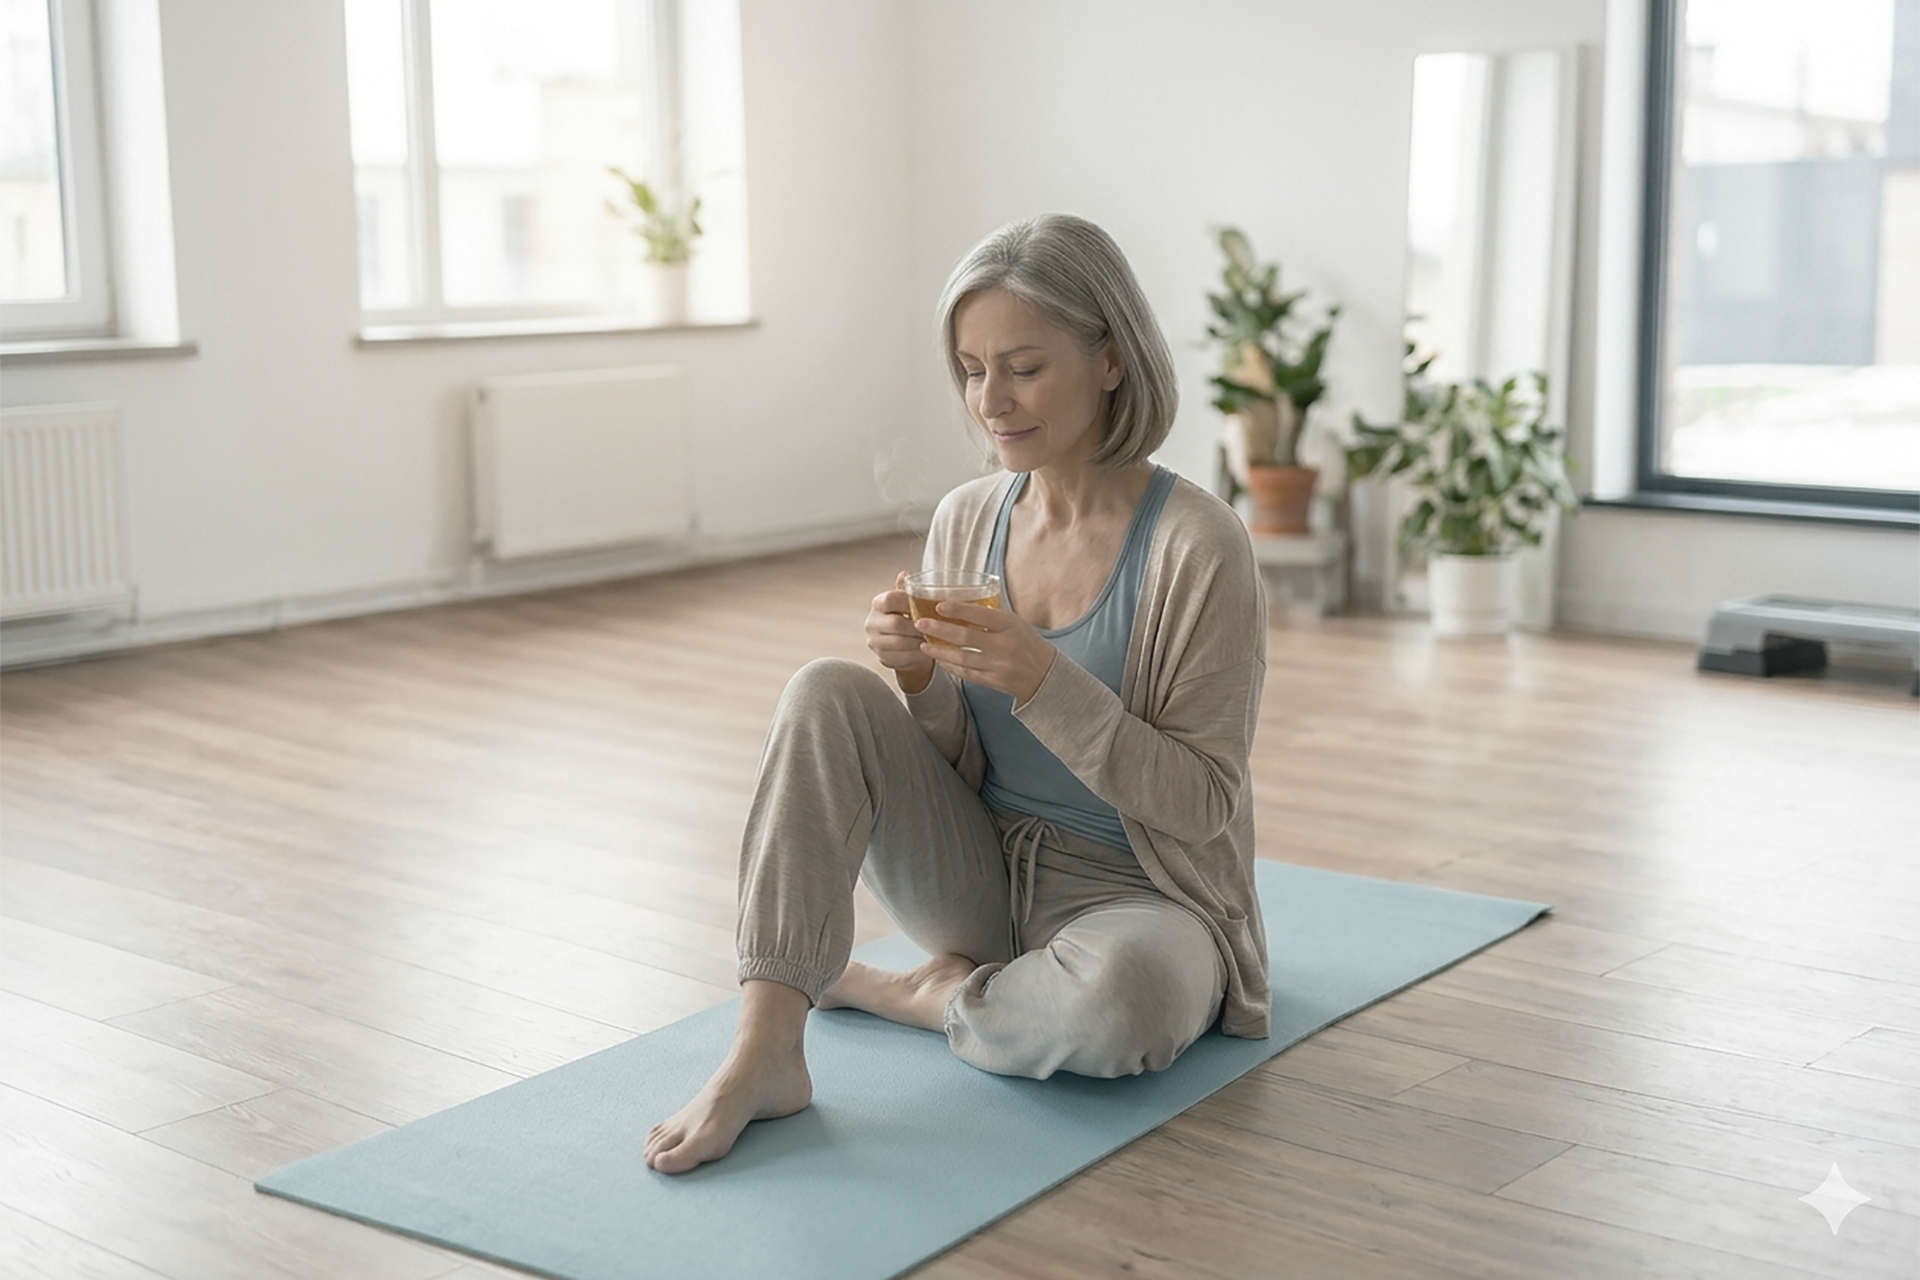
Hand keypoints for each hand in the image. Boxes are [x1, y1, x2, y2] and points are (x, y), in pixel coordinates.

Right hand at [865, 572, 936, 691]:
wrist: (903, 645)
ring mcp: (874, 642)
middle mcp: (871, 622)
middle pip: (895, 624)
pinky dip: (917, 654)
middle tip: (935, 626)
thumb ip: (907, 590)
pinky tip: (927, 650)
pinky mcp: (882, 658)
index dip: (908, 602)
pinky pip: (902, 657)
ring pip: (900, 642)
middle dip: (917, 626)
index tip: (927, 605)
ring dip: (919, 641)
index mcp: (878, 604)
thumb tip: (904, 573)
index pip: (890, 599)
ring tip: (933, 638)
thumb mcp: (908, 603)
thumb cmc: (908, 618)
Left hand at [915, 599, 1055, 704]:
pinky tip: (939, 659)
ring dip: (939, 651)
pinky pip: (967, 673)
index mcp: (1011, 626)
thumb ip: (991, 616)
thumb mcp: (1015, 623)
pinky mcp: (994, 682)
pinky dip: (951, 666)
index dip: (958, 610)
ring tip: (923, 644)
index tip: (938, 605)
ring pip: (962, 658)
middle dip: (940, 630)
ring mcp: (999, 666)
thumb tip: (959, 603)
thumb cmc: (1027, 643)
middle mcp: (1005, 646)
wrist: (1045, 676)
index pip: (981, 615)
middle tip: (921, 624)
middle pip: (966, 637)